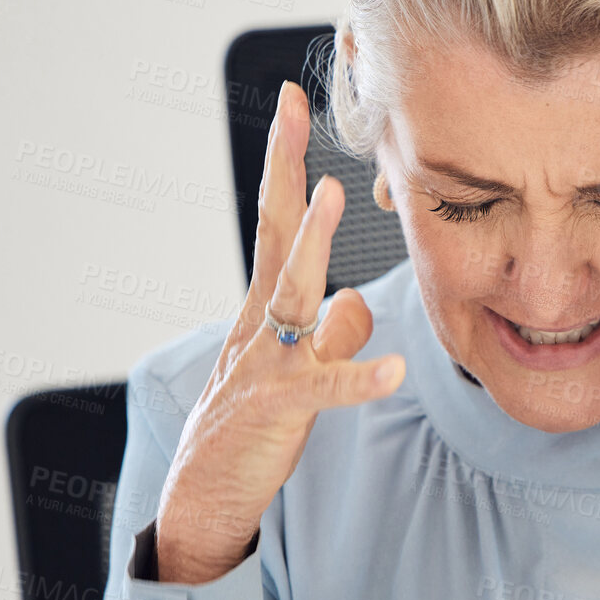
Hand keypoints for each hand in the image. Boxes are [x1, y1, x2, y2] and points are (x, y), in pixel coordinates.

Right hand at [154, 80, 405, 582]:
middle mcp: (261, 322)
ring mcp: (264, 362)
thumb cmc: (253, 426)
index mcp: (268, 307)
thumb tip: (359, 300)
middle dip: (282, 170)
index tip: (292, 104)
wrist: (205, 495)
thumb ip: (332, 334)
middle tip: (290, 111)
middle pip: (273, 234)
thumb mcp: (300, 370)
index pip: (279, 222)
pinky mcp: (275, 409)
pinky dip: (357, 377)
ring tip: (333, 196)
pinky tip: (394, 369)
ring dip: (311, 243)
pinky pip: (322, 389)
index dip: (286, 163)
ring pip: (289, 293)